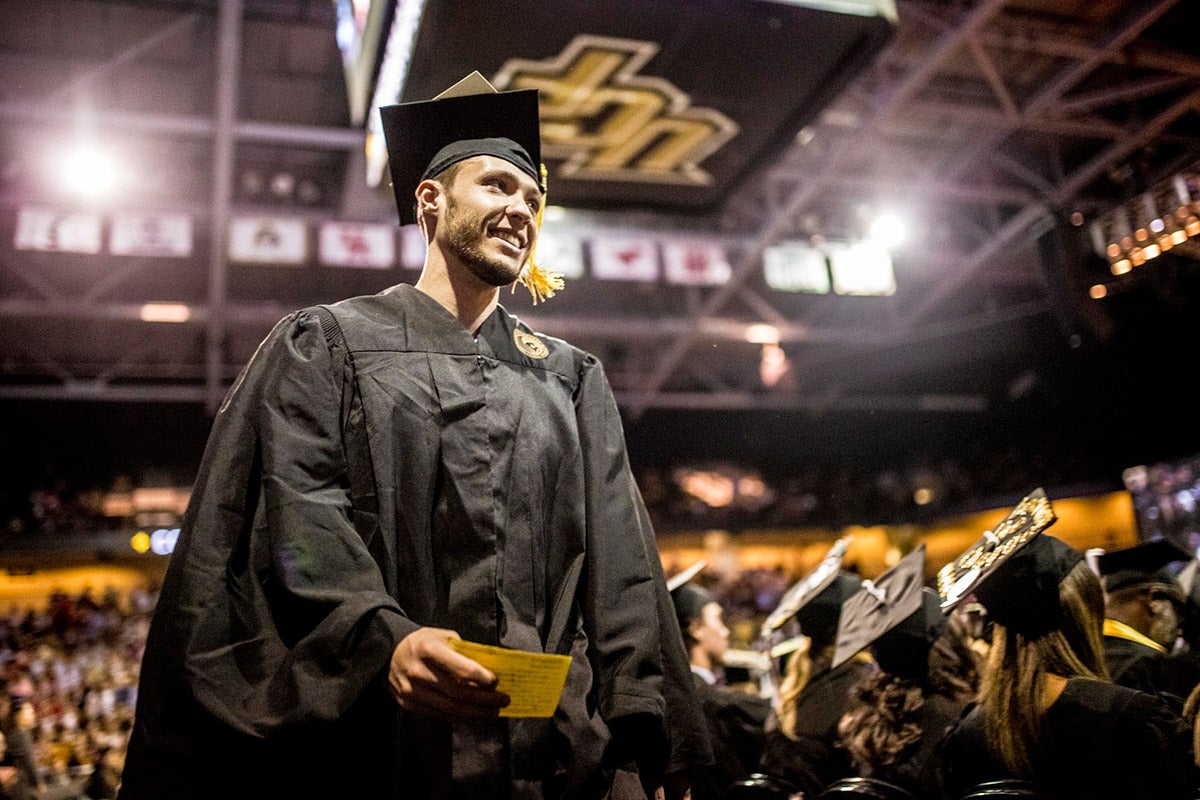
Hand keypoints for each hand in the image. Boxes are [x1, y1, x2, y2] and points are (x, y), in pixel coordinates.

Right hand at [388, 627, 508, 717]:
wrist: (388, 654)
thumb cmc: (423, 642)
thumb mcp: (442, 636)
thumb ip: (464, 652)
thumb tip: (489, 669)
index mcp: (428, 650)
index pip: (462, 670)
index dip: (482, 679)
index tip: (496, 682)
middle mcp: (419, 672)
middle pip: (459, 694)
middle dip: (486, 700)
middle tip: (503, 701)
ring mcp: (413, 692)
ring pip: (451, 709)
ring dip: (477, 713)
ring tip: (493, 712)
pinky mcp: (410, 705)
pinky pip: (441, 715)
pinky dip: (461, 716)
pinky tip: (475, 714)